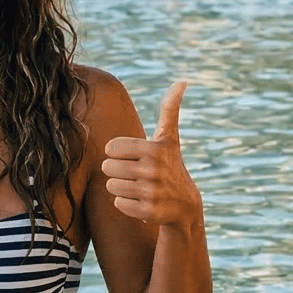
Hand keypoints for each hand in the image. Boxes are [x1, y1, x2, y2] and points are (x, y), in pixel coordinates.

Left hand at [101, 82, 200, 228]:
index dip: (119, 153)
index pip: (111, 148)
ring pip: (111, 186)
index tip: (135, 157)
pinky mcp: (148, 212)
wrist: (185, 205)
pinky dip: (126, 203)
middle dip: (118, 171)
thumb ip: (170, 109)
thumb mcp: (170, 138)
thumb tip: (182, 81)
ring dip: (120, 187)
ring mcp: (151, 192)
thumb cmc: (170, 165)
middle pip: (107, 167)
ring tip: (138, 187)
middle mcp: (153, 170)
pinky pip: (118, 203)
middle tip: (136, 174)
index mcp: (154, 149)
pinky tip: (141, 202)